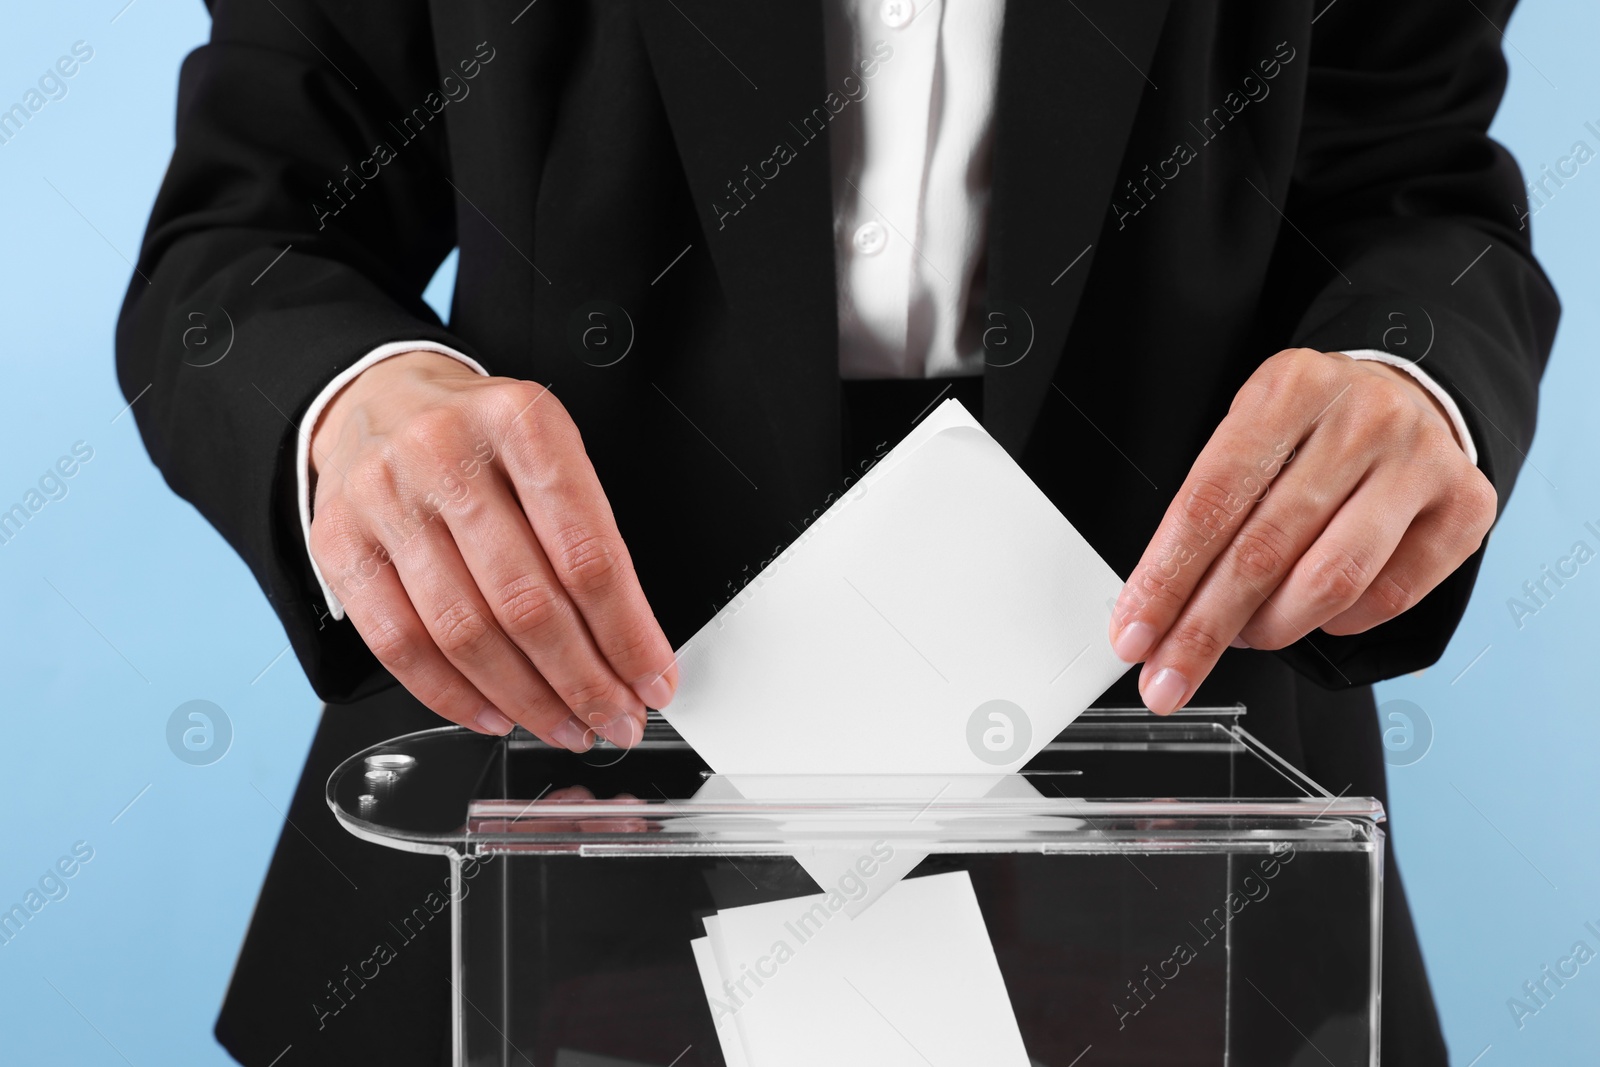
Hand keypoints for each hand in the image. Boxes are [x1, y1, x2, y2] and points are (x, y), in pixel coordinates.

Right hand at [308, 351, 677, 748]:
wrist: (380, 400)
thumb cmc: (482, 439)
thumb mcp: (550, 452)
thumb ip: (590, 537)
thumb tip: (631, 648)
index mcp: (521, 423)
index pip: (588, 554)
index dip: (627, 634)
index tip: (653, 680)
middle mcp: (447, 455)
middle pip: (527, 602)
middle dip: (584, 681)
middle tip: (616, 719)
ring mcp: (386, 499)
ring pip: (465, 632)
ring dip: (526, 699)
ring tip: (566, 725)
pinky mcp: (340, 544)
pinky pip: (399, 644)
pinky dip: (454, 695)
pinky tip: (496, 714)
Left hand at [1107, 348, 1495, 713]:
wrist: (1410, 396)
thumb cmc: (1313, 429)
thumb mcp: (1249, 436)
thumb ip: (1206, 512)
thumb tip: (1153, 610)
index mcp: (1289, 389)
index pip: (1210, 502)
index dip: (1166, 579)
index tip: (1133, 635)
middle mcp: (1361, 420)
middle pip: (1263, 551)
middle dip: (1203, 629)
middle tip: (1167, 676)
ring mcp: (1420, 462)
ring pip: (1329, 582)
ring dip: (1269, 629)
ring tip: (1240, 639)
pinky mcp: (1464, 507)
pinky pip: (1386, 597)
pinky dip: (1335, 623)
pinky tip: (1312, 614)